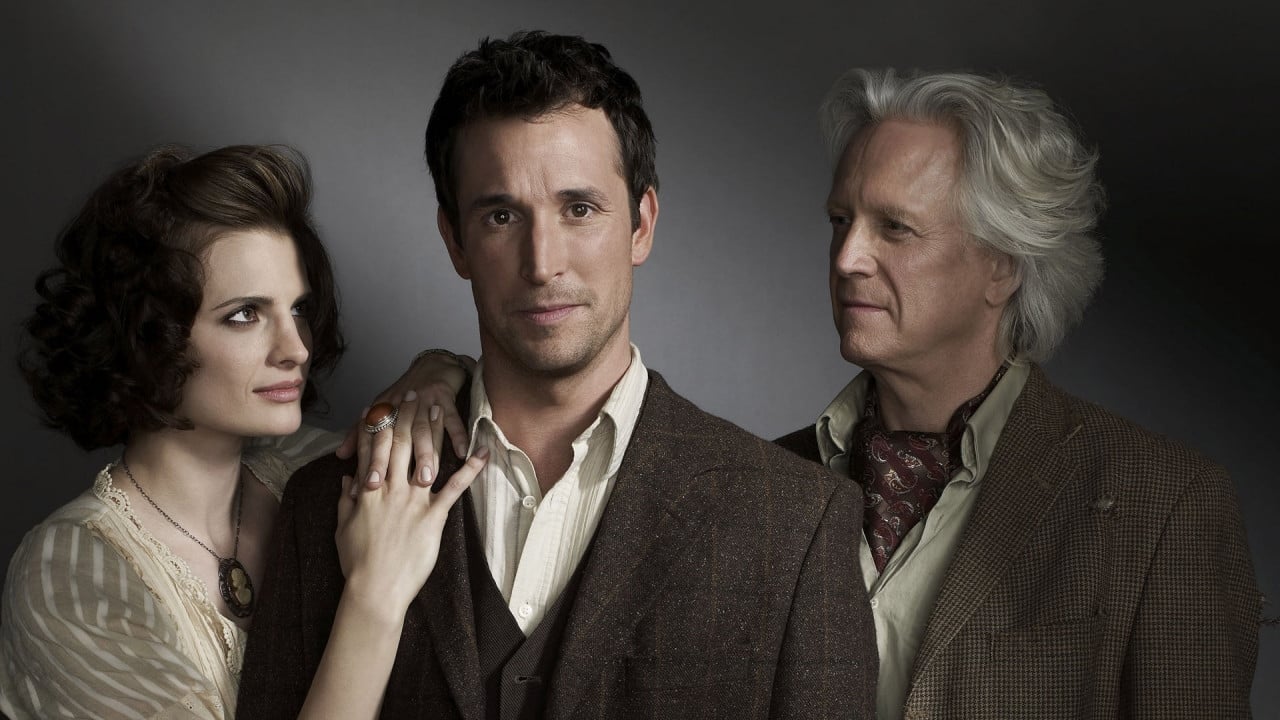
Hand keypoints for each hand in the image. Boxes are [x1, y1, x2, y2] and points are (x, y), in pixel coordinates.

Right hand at [334, 391, 487, 616]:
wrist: (375, 590)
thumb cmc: (357, 563)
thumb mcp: (343, 527)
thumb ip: (345, 499)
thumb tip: (348, 477)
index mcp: (366, 491)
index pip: (371, 448)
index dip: (378, 423)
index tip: (383, 404)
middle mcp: (389, 490)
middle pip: (398, 443)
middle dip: (405, 415)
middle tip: (413, 393)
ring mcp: (412, 502)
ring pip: (424, 457)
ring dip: (433, 429)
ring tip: (439, 405)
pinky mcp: (433, 517)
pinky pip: (454, 489)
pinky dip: (470, 470)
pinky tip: (482, 453)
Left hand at [337, 350, 473, 491]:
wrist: (433, 364)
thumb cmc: (405, 392)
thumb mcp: (381, 409)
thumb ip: (359, 434)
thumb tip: (341, 456)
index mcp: (383, 411)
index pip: (373, 440)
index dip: (369, 462)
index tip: (365, 486)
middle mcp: (400, 406)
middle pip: (395, 437)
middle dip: (391, 462)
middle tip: (390, 488)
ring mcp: (423, 401)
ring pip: (422, 430)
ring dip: (425, 454)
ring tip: (426, 478)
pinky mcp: (445, 397)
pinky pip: (453, 419)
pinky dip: (458, 435)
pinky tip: (462, 453)